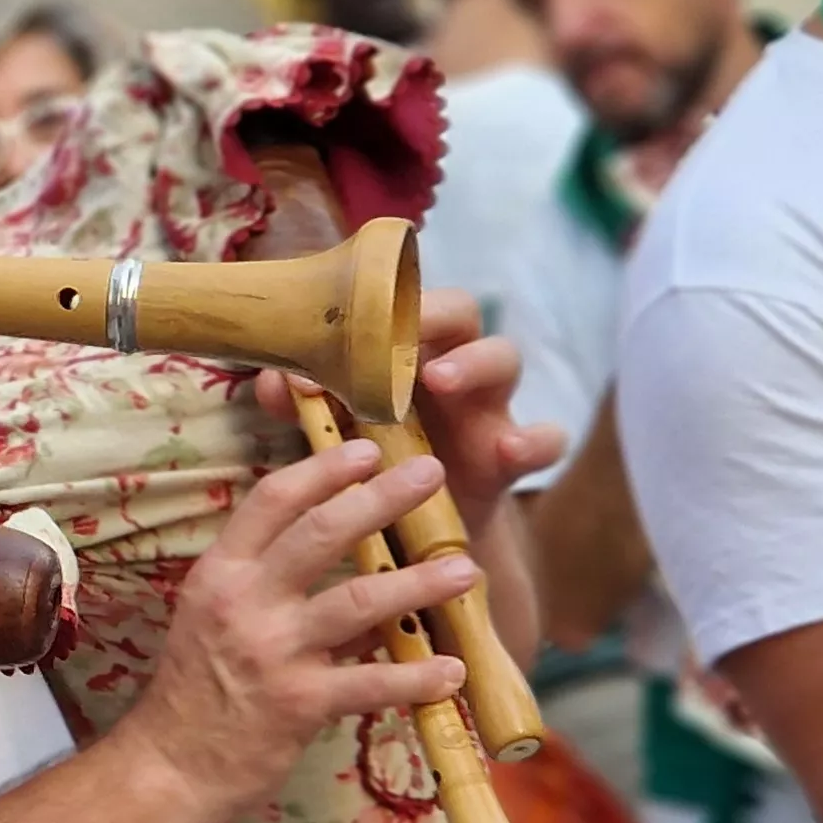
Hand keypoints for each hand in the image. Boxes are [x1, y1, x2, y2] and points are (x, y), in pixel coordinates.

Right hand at [106, 440, 476, 822]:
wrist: (170, 763)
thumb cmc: (197, 686)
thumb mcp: (214, 616)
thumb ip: (270, 581)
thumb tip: (342, 549)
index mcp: (220, 572)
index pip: (271, 500)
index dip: (322, 469)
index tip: (365, 447)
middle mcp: (244, 602)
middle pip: (322, 533)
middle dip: (382, 498)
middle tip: (431, 473)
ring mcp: (273, 651)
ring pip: (358, 600)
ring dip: (419, 581)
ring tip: (466, 569)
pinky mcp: (300, 703)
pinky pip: (371, 683)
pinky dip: (417, 677)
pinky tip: (452, 671)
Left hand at [251, 288, 562, 533]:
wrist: (411, 527)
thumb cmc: (372, 454)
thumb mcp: (331, 425)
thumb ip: (301, 399)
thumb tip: (276, 378)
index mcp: (405, 348)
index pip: (408, 296)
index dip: (389, 294)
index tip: (359, 304)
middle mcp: (450, 363)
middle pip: (463, 311)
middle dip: (436, 313)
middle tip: (403, 328)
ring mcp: (486, 405)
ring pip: (504, 358)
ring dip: (474, 362)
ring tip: (439, 379)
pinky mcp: (509, 455)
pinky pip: (546, 438)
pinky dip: (535, 440)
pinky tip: (509, 449)